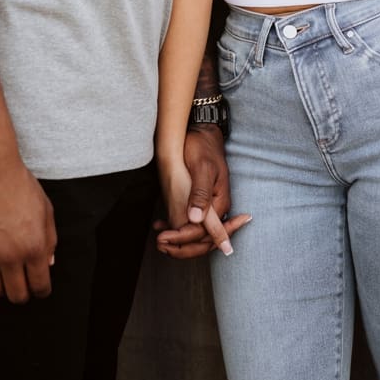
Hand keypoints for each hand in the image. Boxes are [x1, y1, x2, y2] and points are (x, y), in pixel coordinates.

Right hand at [0, 158, 56, 302]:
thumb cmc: (21, 187)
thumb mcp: (46, 211)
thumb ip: (49, 241)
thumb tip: (47, 264)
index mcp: (34, 247)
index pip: (39, 285)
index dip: (42, 291)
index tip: (40, 290)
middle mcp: (9, 255)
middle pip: (15, 295)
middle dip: (22, 295)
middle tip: (23, 288)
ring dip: (0, 287)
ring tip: (4, 277)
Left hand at [154, 127, 250, 258]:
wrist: (201, 132)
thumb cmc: (202, 147)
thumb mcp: (202, 168)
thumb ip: (200, 194)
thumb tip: (195, 219)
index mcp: (220, 202)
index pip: (205, 233)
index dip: (184, 240)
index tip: (163, 238)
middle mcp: (216, 208)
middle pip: (203, 241)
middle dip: (181, 248)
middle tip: (159, 243)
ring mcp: (208, 206)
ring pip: (196, 236)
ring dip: (177, 243)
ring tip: (159, 239)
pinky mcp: (198, 201)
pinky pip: (191, 224)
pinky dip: (176, 230)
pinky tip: (161, 226)